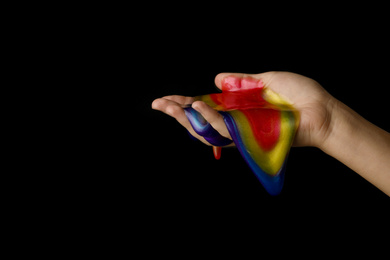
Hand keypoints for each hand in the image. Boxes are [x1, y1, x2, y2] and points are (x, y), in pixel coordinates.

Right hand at [152, 71, 334, 148]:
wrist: (321, 110)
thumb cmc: (300, 95)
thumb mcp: (267, 79)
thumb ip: (241, 80)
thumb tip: (216, 77)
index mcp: (238, 106)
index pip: (205, 106)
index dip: (184, 103)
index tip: (166, 99)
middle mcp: (236, 120)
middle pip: (200, 121)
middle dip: (177, 113)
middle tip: (158, 104)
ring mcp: (241, 130)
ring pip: (206, 130)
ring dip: (186, 118)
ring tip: (169, 106)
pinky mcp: (250, 138)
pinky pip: (225, 131)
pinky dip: (210, 120)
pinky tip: (196, 107)